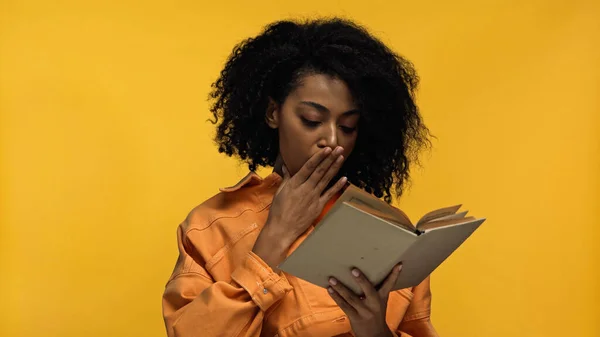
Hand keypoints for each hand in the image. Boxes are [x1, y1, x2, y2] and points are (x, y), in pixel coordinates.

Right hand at [253, 146, 347, 269]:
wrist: (282, 229)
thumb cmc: (278, 210)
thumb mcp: (280, 192)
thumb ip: (286, 178)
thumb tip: (285, 165)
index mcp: (295, 183)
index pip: (309, 167)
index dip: (319, 157)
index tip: (327, 149)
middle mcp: (306, 188)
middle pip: (320, 171)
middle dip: (330, 159)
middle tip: (339, 149)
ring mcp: (313, 197)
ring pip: (326, 179)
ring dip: (334, 168)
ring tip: (341, 158)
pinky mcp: (318, 206)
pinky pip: (329, 194)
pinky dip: (337, 186)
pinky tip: (344, 178)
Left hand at [328, 264, 402, 336]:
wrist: (375, 335)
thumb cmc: (375, 313)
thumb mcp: (380, 302)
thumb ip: (375, 289)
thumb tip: (366, 270)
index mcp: (382, 298)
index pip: (389, 284)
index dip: (394, 274)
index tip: (398, 264)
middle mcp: (374, 304)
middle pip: (368, 290)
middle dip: (361, 280)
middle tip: (353, 270)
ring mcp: (364, 311)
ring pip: (351, 297)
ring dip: (340, 288)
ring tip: (332, 278)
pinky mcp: (355, 317)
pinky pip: (344, 305)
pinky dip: (336, 297)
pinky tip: (330, 289)